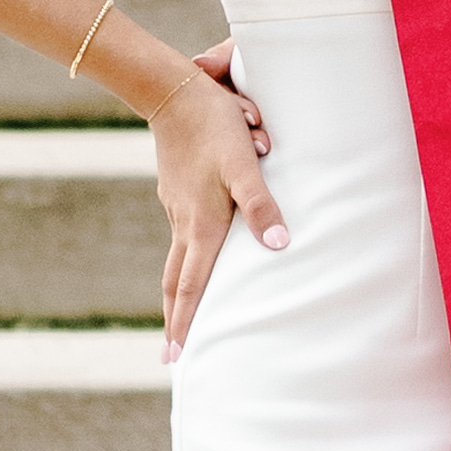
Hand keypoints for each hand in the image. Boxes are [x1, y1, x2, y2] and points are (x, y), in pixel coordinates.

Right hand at [151, 38, 284, 356]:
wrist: (174, 93)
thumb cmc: (216, 126)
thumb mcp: (244, 163)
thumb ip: (262, 204)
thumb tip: (279, 245)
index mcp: (201, 224)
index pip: (191, 284)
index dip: (185, 322)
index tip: (177, 358)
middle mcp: (185, 222)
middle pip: (175, 282)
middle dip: (175, 320)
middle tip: (171, 356)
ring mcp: (177, 207)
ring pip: (175, 260)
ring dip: (177, 293)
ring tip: (179, 317)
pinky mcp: (177, 191)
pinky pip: (180, 236)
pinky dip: (182, 262)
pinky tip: (192, 258)